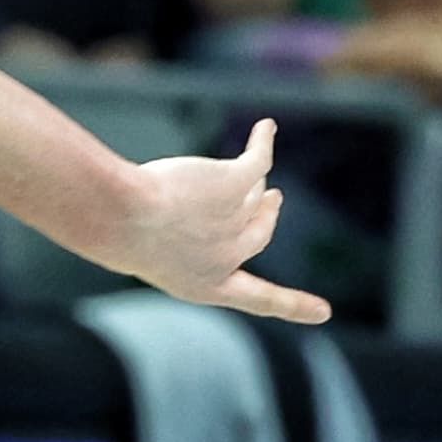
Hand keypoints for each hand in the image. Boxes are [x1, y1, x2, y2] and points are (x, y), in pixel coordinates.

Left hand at [104, 123, 329, 323]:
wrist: (120, 217)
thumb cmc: (118, 234)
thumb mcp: (150, 248)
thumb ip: (189, 237)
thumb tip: (235, 196)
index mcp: (205, 287)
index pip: (257, 300)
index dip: (292, 305)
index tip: (324, 313)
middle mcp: (228, 258)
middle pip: (259, 232)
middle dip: (267, 214)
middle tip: (273, 196)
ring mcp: (236, 222)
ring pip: (252, 193)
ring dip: (250, 176)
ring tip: (252, 158)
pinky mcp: (237, 185)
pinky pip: (258, 159)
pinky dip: (262, 142)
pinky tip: (264, 129)